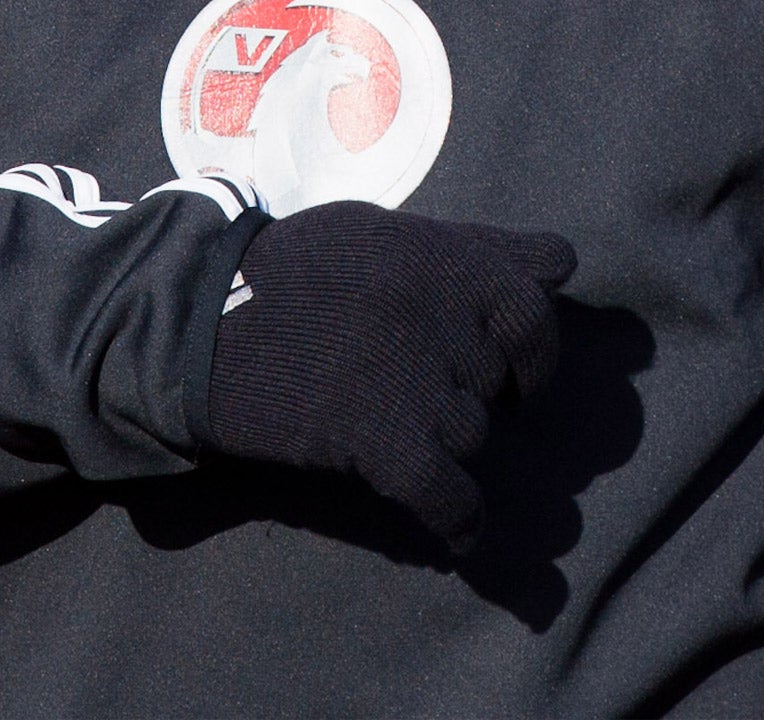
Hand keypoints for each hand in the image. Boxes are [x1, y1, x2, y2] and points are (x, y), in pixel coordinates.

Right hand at [205, 199, 575, 552]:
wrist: (203, 317)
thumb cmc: (294, 269)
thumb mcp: (384, 232)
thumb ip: (473, 247)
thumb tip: (561, 265)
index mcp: (446, 255)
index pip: (536, 298)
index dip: (532, 339)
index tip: (516, 364)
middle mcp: (445, 312)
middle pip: (501, 377)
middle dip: (478, 389)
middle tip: (428, 391)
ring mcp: (420, 379)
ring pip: (472, 433)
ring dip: (444, 440)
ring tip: (390, 425)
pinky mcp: (388, 440)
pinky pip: (451, 496)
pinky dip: (460, 519)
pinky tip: (460, 532)